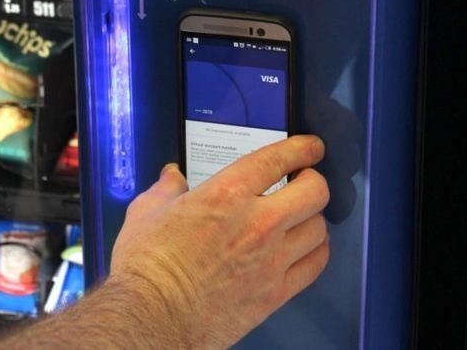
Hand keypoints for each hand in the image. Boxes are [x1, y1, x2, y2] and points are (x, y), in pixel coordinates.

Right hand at [110, 135, 329, 348]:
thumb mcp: (147, 211)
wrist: (150, 319)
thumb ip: (166, 188)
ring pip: (319, 228)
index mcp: (226, 194)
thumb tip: (172, 177)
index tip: (311, 147)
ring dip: (314, 217)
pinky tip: (306, 248)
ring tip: (303, 215)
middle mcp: (257, 223)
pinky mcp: (274, 294)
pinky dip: (316, 252)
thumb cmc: (147, 267)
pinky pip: (314, 266)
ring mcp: (270, 260)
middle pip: (314, 191)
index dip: (302, 148)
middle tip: (304, 180)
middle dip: (313, 180)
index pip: (278, 159)